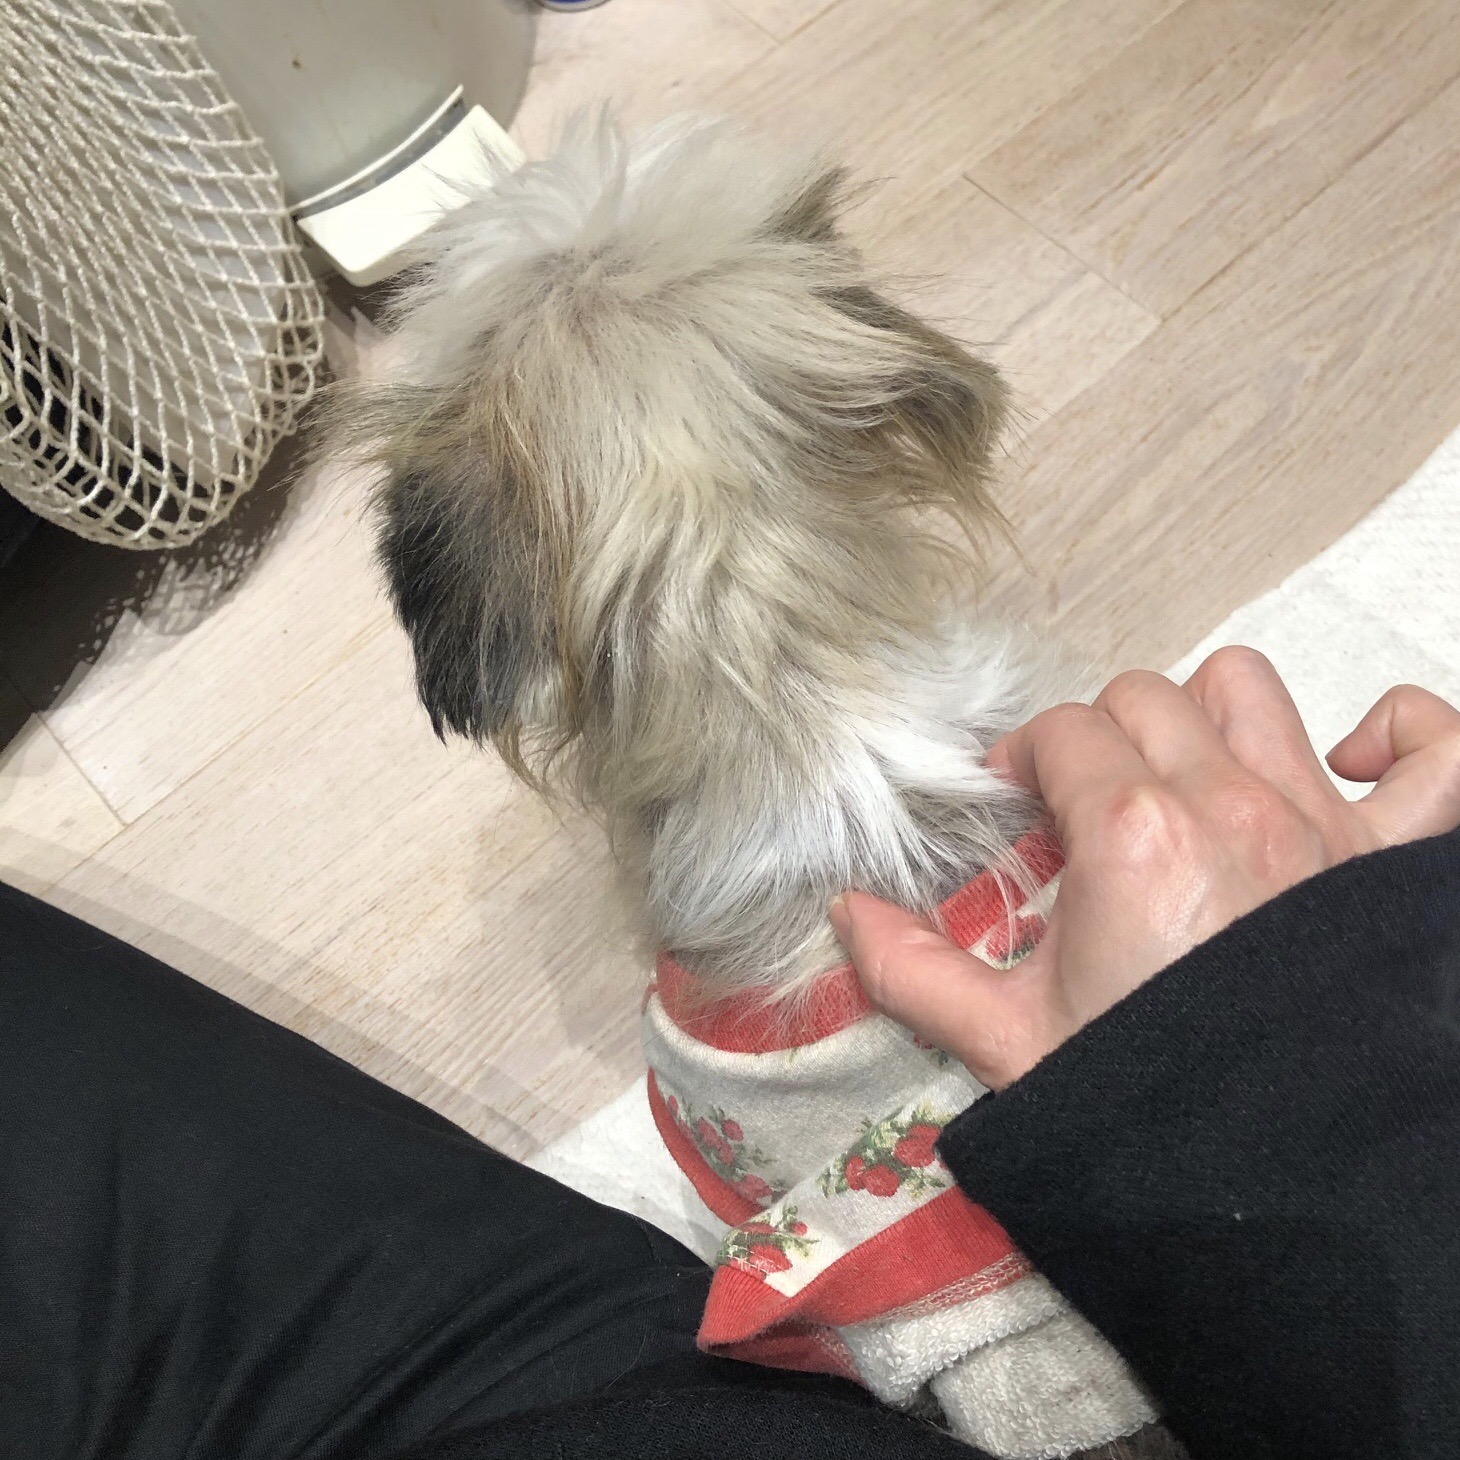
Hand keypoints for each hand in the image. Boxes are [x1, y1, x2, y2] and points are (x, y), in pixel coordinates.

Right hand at [830, 648, 1459, 1090]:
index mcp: (1130, 834)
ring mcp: (1321, 820)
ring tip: (1184, 773)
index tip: (1016, 802)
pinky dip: (1399, 735)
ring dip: (1206, 713)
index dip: (1024, 757)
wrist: (1281, 1183)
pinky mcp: (1393, 856)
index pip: (1061, 730)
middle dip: (1099, 735)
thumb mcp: (1010, 1043)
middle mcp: (1228, 802)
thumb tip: (844, 912)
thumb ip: (914, 971)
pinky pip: (1437, 749)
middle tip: (1084, 803)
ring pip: (1250, 687)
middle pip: (1142, 697)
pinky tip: (1351, 761)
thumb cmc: (1144, 1101)